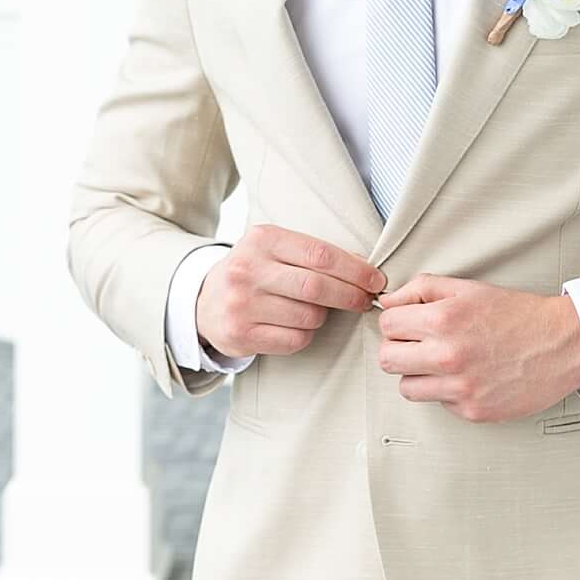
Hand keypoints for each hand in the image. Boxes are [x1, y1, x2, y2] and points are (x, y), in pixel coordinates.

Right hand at [195, 222, 380, 358]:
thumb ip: (310, 253)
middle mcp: (248, 270)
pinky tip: (298, 326)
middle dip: (350, 296)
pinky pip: (293, 340)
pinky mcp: (240, 335)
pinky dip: (305, 335)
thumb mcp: (274, 248)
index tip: (376, 280)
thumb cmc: (254, 271)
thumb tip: (363, 268)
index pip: (320, 254)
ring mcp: (242, 305)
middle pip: (316, 287)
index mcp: (262, 239)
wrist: (204, 301)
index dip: (354, 269)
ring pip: (308, 317)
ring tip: (318, 311)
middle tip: (367, 301)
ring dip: (323, 317)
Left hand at [375, 270, 579, 423]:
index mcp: (444, 320)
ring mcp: (459, 388)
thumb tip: (388, 302)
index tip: (406, 323)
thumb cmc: (517, 315)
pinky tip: (468, 376)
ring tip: (442, 362)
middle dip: (399, 348)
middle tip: (418, 344)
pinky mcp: (471, 411)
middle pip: (387, 360)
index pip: (386, 325)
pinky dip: (447, 392)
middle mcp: (448, 356)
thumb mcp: (469, 288)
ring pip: (407, 387)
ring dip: (419, 374)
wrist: (559, 344)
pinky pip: (438, 403)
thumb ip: (423, 289)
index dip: (396, 321)